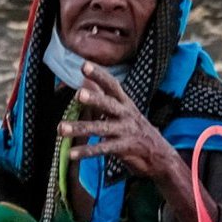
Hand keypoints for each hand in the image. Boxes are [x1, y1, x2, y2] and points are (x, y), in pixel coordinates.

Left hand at [60, 66, 171, 184]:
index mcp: (125, 103)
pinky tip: (72, 154)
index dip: (99, 75)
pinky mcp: (125, 148)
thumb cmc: (137, 132)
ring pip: (101, 128)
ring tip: (61, 128)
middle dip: (94, 98)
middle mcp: (126, 114)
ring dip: (80, 128)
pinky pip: (103, 149)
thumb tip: (86, 83)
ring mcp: (126, 131)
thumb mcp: (125, 112)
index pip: (112, 85)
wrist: (160, 156)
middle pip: (109, 104)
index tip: (84, 65)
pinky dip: (87, 151)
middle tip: (78, 94)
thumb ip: (105, 99)